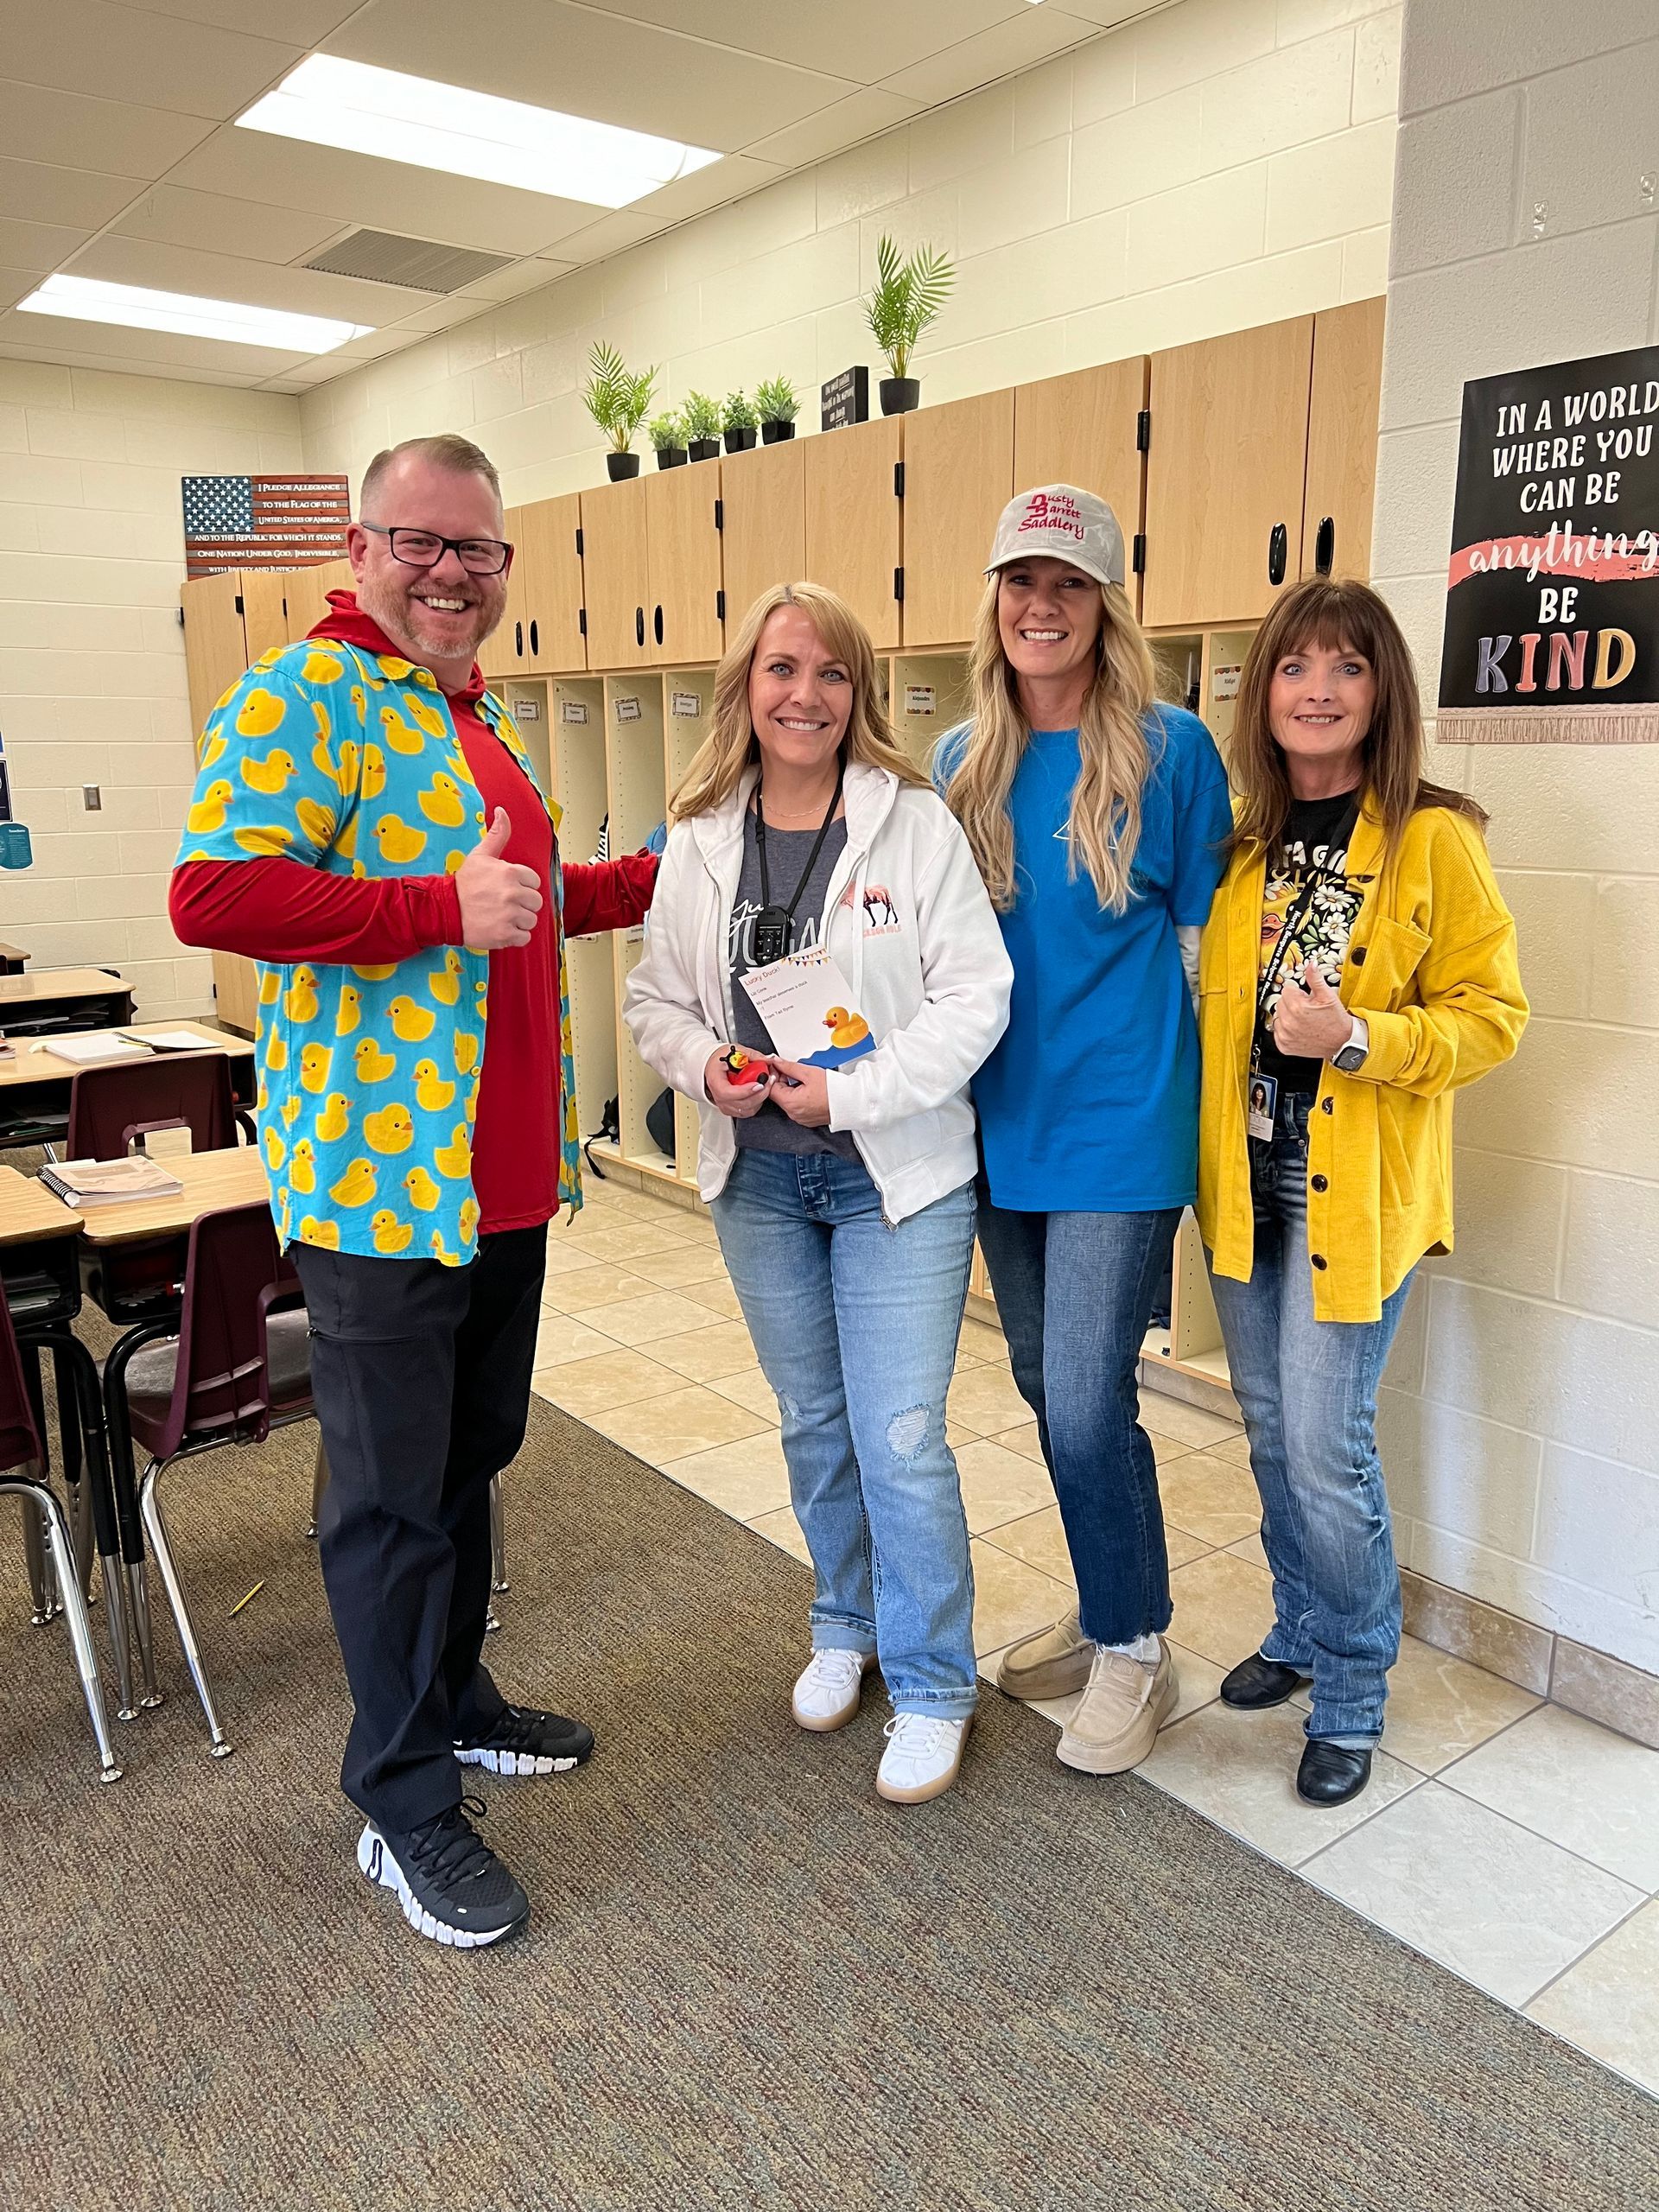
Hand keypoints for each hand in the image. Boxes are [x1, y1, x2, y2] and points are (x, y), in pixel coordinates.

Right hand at [456, 808, 541, 949]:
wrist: (445, 910)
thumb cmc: (464, 883)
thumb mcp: (480, 855)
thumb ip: (497, 835)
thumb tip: (502, 811)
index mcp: (510, 873)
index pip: (534, 882)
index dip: (522, 885)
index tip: (507, 888)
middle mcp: (512, 894)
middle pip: (535, 902)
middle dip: (522, 904)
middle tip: (503, 904)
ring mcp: (509, 915)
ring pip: (531, 920)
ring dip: (519, 921)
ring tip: (501, 916)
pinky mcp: (505, 935)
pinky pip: (524, 937)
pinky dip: (515, 936)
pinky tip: (500, 928)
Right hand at [704, 1048, 771, 1118]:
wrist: (714, 1065)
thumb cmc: (720, 1058)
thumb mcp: (736, 1050)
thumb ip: (753, 1055)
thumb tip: (768, 1060)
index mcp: (715, 1080)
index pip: (727, 1092)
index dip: (745, 1091)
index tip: (759, 1084)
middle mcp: (718, 1096)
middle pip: (741, 1103)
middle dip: (759, 1093)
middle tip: (769, 1081)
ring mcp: (724, 1104)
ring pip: (746, 1109)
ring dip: (760, 1098)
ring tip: (766, 1085)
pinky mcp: (731, 1109)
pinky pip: (747, 1111)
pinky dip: (757, 1103)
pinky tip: (759, 1092)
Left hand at [769, 1060, 831, 1127]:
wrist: (851, 1102)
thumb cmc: (834, 1090)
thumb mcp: (809, 1072)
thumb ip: (789, 1066)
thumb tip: (777, 1062)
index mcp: (790, 1103)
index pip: (770, 1088)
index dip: (773, 1075)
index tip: (779, 1067)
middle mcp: (793, 1113)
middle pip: (779, 1095)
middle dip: (783, 1081)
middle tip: (794, 1072)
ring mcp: (800, 1118)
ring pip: (788, 1100)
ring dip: (791, 1089)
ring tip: (805, 1081)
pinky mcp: (807, 1119)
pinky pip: (797, 1107)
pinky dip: (799, 1097)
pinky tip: (809, 1090)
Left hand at [1270, 961, 1353, 1059]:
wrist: (1341, 1042)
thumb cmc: (1336, 1021)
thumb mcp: (1328, 996)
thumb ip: (1315, 978)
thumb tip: (1311, 965)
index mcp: (1297, 1007)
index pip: (1287, 990)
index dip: (1298, 993)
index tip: (1307, 999)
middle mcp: (1289, 1022)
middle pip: (1281, 1002)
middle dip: (1292, 1003)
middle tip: (1307, 1009)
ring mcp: (1285, 1035)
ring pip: (1278, 1016)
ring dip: (1288, 1016)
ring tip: (1303, 1019)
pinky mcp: (1284, 1045)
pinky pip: (1277, 1031)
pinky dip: (1286, 1029)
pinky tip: (1299, 1029)